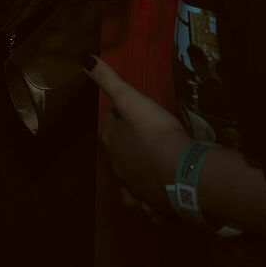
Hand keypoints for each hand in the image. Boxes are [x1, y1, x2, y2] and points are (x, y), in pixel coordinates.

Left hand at [86, 55, 191, 214]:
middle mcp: (119, 168)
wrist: (181, 171)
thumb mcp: (132, 99)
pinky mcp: (155, 206)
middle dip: (126, 147)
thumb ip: (108, 80)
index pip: (110, 126)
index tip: (131, 114)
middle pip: (119, 154)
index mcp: (112, 142)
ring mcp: (136, 189)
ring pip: (129, 184)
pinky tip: (156, 202)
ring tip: (146, 170)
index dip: (120, 119)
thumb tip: (83, 59)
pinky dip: (150, 204)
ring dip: (135, 177)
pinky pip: (148, 207)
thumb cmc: (156, 132)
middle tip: (143, 139)